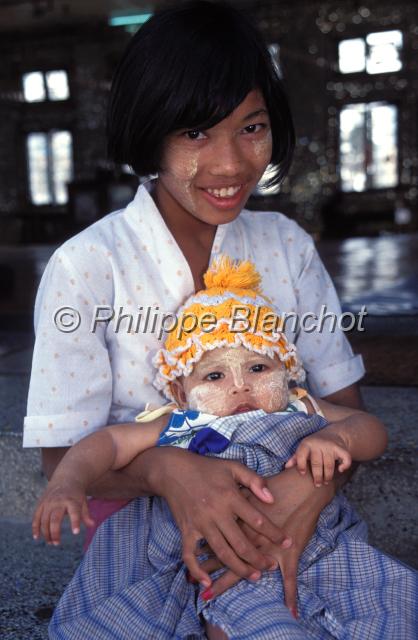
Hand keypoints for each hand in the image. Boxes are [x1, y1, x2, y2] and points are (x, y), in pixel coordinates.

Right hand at [32, 479, 94, 544]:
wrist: (65, 479)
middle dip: (55, 532)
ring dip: (46, 533)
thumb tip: (92, 526)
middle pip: (55, 518)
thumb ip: (86, 515)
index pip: (74, 512)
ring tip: (51, 543)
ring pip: (44, 520)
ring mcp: (48, 502)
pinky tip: (37, 537)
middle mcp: (58, 501)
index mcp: (71, 501)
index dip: (75, 522)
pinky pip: (36, 517)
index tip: (76, 533)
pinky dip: (35, 527)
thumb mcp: (83, 502)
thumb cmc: (76, 494)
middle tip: (57, 544)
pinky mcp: (41, 503)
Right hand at [152, 448, 291, 586]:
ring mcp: (200, 523)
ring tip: (254, 576)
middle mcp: (216, 512)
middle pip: (241, 543)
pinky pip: (190, 555)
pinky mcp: (186, 530)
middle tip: (271, 566)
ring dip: (238, 568)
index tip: (288, 541)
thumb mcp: (232, 466)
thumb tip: (271, 498)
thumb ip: (254, 480)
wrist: (173, 470)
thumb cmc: (206, 468)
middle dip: (258, 558)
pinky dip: (197, 570)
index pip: (257, 519)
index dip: (274, 532)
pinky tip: (207, 583)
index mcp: (229, 496)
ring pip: (222, 552)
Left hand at [195, 467, 335, 615]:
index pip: (218, 539)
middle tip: (198, 587)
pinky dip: (291, 596)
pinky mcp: (290, 553)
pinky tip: (291, 611)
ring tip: (214, 594)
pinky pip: (291, 578)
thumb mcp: (250, 483)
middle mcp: (251, 537)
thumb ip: (236, 492)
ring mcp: (270, 547)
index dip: (204, 551)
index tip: (193, 560)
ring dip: (228, 582)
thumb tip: (222, 501)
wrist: (303, 486)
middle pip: (225, 556)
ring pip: (247, 569)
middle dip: (210, 571)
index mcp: (240, 520)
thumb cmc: (278, 485)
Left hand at [285, 431, 351, 485]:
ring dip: (328, 475)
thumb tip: (286, 467)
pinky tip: (340, 470)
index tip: (302, 474)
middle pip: (317, 463)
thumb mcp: (304, 448)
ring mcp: (329, 446)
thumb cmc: (314, 445)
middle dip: (317, 476)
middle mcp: (318, 444)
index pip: (301, 455)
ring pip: (329, 464)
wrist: (332, 433)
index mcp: (306, 444)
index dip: (300, 465)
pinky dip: (344, 465)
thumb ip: (295, 458)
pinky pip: (344, 458)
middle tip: (317, 484)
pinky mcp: (340, 448)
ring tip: (326, 482)